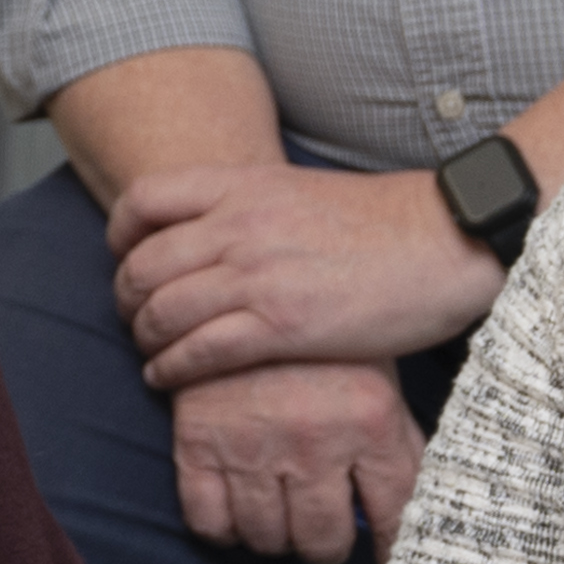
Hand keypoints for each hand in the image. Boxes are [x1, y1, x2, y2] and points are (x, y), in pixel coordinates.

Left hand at [109, 157, 498, 388]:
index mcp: (243, 185)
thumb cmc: (380, 222)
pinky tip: (167, 379)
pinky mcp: (282, 326)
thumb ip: (247, 206)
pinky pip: (198, 352)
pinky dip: (170, 368)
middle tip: (134, 317)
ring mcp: (258, 276)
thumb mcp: (297, 190)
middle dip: (126, 298)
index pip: (144, 199)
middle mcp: (239, 226)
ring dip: (145, 339)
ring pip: (162, 311)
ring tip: (151, 353)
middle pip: (143, 264)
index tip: (125, 258)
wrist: (442, 239)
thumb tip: (209, 231)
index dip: (121, 235)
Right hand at [166, 357, 421, 563]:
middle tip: (318, 527)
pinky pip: (208, 521)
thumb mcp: (376, 377)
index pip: (393, 516)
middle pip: (323, 541)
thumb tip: (405, 513)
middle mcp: (315, 439)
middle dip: (323, 544)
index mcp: (370, 420)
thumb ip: (396, 444)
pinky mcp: (198, 440)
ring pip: (267, 539)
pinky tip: (235, 508)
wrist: (241, 282)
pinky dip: (222, 528)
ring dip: (274, 536)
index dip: (388, 550)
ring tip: (277, 513)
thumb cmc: (320, 338)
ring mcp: (254, 443)